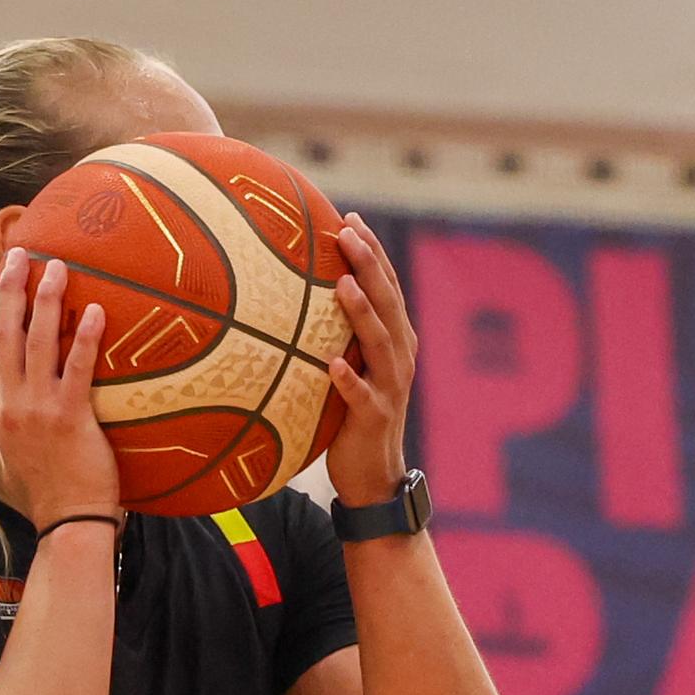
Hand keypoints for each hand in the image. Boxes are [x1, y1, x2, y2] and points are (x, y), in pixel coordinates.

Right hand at [0, 250, 120, 528]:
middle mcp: (9, 403)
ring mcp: (37, 409)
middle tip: (20, 252)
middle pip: (3, 333)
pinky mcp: (70, 417)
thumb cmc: (46, 484)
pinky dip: (84, 337)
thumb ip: (8, 411)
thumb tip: (8, 383)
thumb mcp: (11, 446)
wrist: (66, 520)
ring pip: (36, 342)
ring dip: (45, 300)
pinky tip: (95, 311)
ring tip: (58, 267)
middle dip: (9, 288)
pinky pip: (76, 368)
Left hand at [325, 214, 415, 506]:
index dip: (373, 252)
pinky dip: (349, 379)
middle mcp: (399, 356)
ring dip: (362, 313)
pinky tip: (332, 365)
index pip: (387, 287)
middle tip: (347, 232)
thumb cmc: (353, 414)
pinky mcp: (373, 418)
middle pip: (387, 303)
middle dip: (370, 265)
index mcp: (395, 339)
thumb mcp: (351, 366)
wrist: (374, 476)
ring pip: (380, 343)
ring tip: (344, 285)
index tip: (350, 219)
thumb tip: (295, 295)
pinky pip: (361, 396)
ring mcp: (389, 387)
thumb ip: (338, 333)